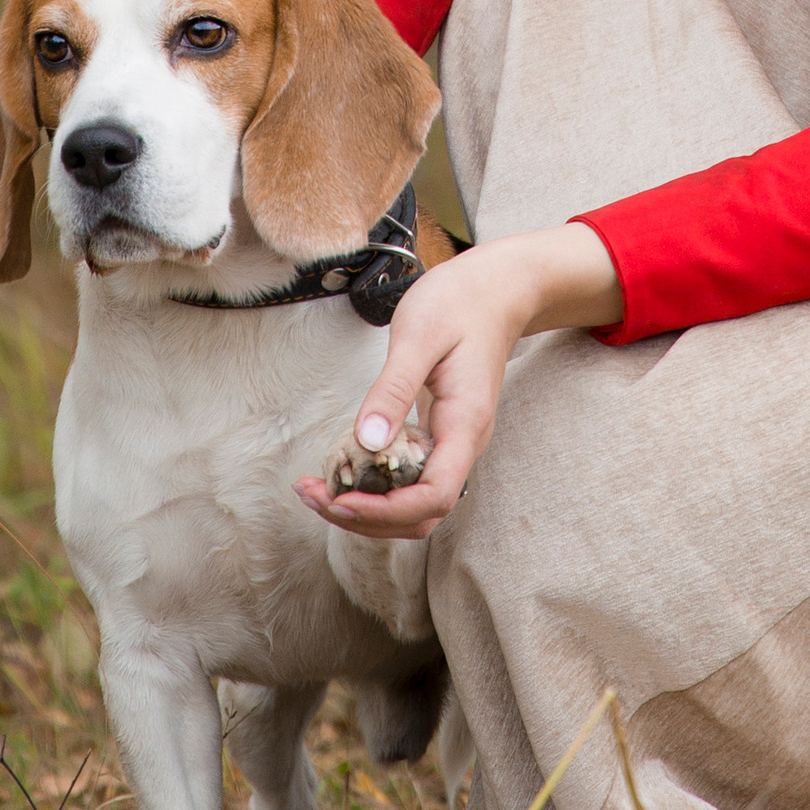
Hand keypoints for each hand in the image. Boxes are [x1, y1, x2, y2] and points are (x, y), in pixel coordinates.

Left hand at [293, 222, 621, 541]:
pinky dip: (374, 487)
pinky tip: (341, 470)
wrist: (495, 290)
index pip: (434, 495)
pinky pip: (408, 479)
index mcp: (465, 424)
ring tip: (316, 491)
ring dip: (367, 510)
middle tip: (314, 496)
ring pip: (414, 504)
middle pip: (421, 514)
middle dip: (367, 518)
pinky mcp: (437, 435)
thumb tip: (368, 441)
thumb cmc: (459, 304)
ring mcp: (452, 442)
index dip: (387, 509)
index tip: (341, 497)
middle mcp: (462, 444)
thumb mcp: (420, 335)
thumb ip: (394, 388)